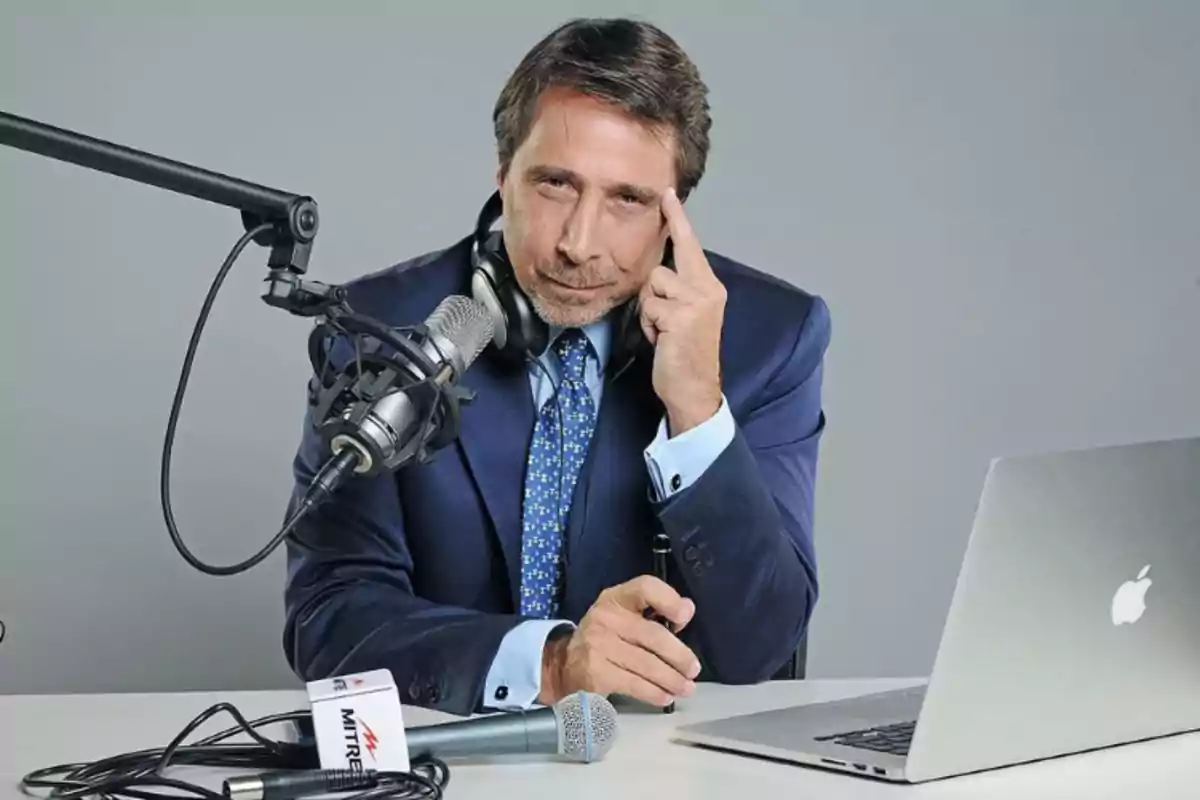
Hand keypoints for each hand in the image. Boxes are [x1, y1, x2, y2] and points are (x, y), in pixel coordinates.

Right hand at [539, 575, 700, 707]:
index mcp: (616, 598)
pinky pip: (633, 684)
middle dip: (678, 655)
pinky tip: (665, 697)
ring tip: (686, 688)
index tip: (684, 617)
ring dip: (671, 679)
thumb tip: (687, 609)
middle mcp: (605, 617)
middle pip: (652, 634)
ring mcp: (598, 645)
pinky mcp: (595, 673)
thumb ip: (656, 610)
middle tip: (693, 670)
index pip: (645, 588)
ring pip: (646, 664)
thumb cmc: (607, 638)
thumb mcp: (626, 617)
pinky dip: (654, 693)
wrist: (566, 664)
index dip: (668, 600)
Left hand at [639, 188, 726, 435]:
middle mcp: (708, 289)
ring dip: (649, 312)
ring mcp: (696, 302)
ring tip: (663, 332)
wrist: (694, 389)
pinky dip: (649, 326)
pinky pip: (648, 308)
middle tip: (664, 311)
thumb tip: (654, 273)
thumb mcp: (685, 315)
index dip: (678, 220)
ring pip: (651, 287)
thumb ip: (677, 290)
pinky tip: (662, 341)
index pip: (690, 247)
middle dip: (654, 291)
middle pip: (661, 268)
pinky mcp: (682, 317)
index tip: (668, 194)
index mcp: (710, 287)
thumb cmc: (684, 353)